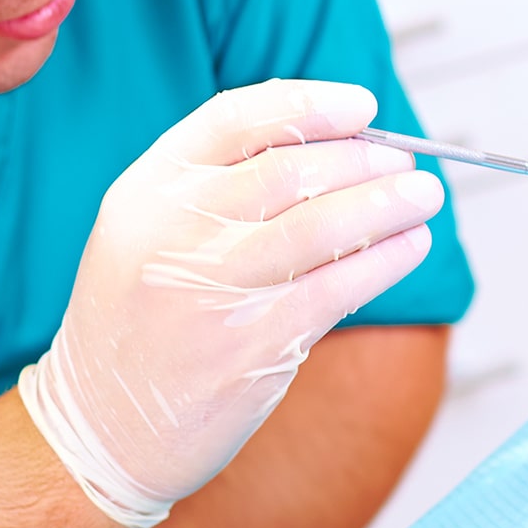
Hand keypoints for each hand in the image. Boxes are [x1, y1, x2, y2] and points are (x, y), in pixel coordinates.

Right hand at [21, 78, 441, 527]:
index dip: (307, 103)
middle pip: (289, 169)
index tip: (361, 105)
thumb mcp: (147, 230)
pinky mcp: (251, 346)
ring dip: (386, 203)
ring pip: (322, 226)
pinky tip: (411, 246)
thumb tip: (338, 146)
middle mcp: (174, 231)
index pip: (234, 119)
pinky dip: (385, 261)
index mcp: (147, 190)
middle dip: (361, 156)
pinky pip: (336, 289)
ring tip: (424, 194)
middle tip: (404, 157)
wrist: (103, 424)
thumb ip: (219, 185)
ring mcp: (212, 290)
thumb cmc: (142, 319)